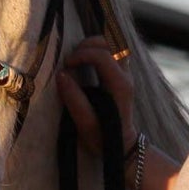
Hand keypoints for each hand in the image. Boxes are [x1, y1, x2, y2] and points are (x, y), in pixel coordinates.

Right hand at [55, 37, 137, 155]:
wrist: (121, 146)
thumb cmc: (102, 137)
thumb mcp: (85, 124)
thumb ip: (74, 100)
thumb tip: (61, 75)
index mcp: (119, 86)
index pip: (103, 56)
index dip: (82, 55)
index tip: (66, 65)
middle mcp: (126, 76)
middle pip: (113, 43)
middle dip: (89, 43)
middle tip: (72, 57)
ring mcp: (127, 73)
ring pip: (116, 44)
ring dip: (96, 43)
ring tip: (79, 55)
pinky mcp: (123, 74)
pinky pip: (115, 50)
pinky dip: (100, 48)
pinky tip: (86, 58)